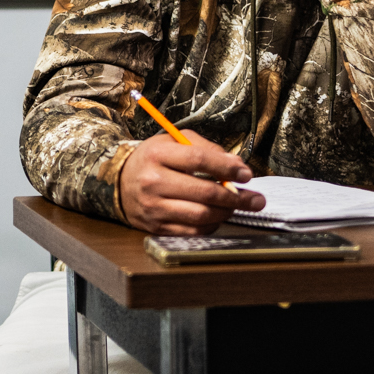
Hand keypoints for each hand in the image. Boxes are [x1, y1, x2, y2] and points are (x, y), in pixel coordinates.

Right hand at [117, 130, 264, 234]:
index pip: (198, 160)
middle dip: (236, 197)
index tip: (246, 174)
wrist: (117, 182)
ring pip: (201, 215)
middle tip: (256, 199)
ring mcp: (153, 208)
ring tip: (237, 206)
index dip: (227, 168)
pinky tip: (217, 216)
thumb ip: (205, 148)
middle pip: (204, 192)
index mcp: (157, 155)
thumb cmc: (153, 159)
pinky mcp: (156, 227)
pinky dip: (211, 225)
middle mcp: (153, 182)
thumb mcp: (173, 142)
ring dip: (226, 212)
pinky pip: (192, 231)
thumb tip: (236, 165)